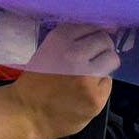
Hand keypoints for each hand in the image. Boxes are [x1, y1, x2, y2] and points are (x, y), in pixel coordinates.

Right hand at [9, 24, 117, 138]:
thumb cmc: (36, 81)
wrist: (27, 113)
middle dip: (101, 49)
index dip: (92, 35)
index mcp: (60, 39)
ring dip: (102, 66)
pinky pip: (108, 83)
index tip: (89, 43)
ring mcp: (87, 77)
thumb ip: (71, 40)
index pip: (91, 26)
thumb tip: (102, 30)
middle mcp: (75, 54)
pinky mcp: (96, 97)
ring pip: (112, 60)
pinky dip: (99, 87)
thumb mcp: (47, 51)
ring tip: (88, 77)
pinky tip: (84, 92)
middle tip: (91, 60)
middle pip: (105, 41)